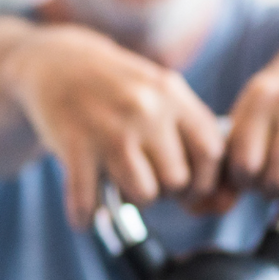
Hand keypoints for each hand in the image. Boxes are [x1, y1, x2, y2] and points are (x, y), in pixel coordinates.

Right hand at [2, 24, 226, 226]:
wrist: (57, 62)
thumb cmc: (117, 90)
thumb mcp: (159, 95)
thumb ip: (189, 137)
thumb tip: (221, 203)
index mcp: (172, 95)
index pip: (211, 152)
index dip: (204, 180)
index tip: (187, 186)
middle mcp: (145, 110)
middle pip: (178, 180)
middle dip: (165, 192)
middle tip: (147, 182)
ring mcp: (109, 128)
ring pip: (144, 193)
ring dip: (131, 201)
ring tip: (119, 189)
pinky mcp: (74, 144)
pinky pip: (89, 200)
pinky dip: (85, 217)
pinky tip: (83, 216)